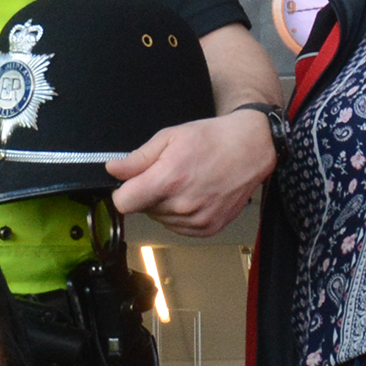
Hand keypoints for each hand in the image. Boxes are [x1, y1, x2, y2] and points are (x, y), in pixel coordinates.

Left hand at [106, 107, 274, 236]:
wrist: (252, 148)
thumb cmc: (213, 139)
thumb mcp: (170, 137)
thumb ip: (138, 159)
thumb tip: (113, 170)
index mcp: (168, 180)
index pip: (123, 203)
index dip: (124, 191)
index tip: (132, 183)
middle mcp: (182, 205)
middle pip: (143, 210)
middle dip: (148, 193)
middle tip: (169, 174)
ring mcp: (197, 220)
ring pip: (160, 219)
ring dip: (165, 205)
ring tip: (186, 182)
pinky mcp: (208, 228)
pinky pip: (179, 227)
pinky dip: (180, 214)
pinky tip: (194, 194)